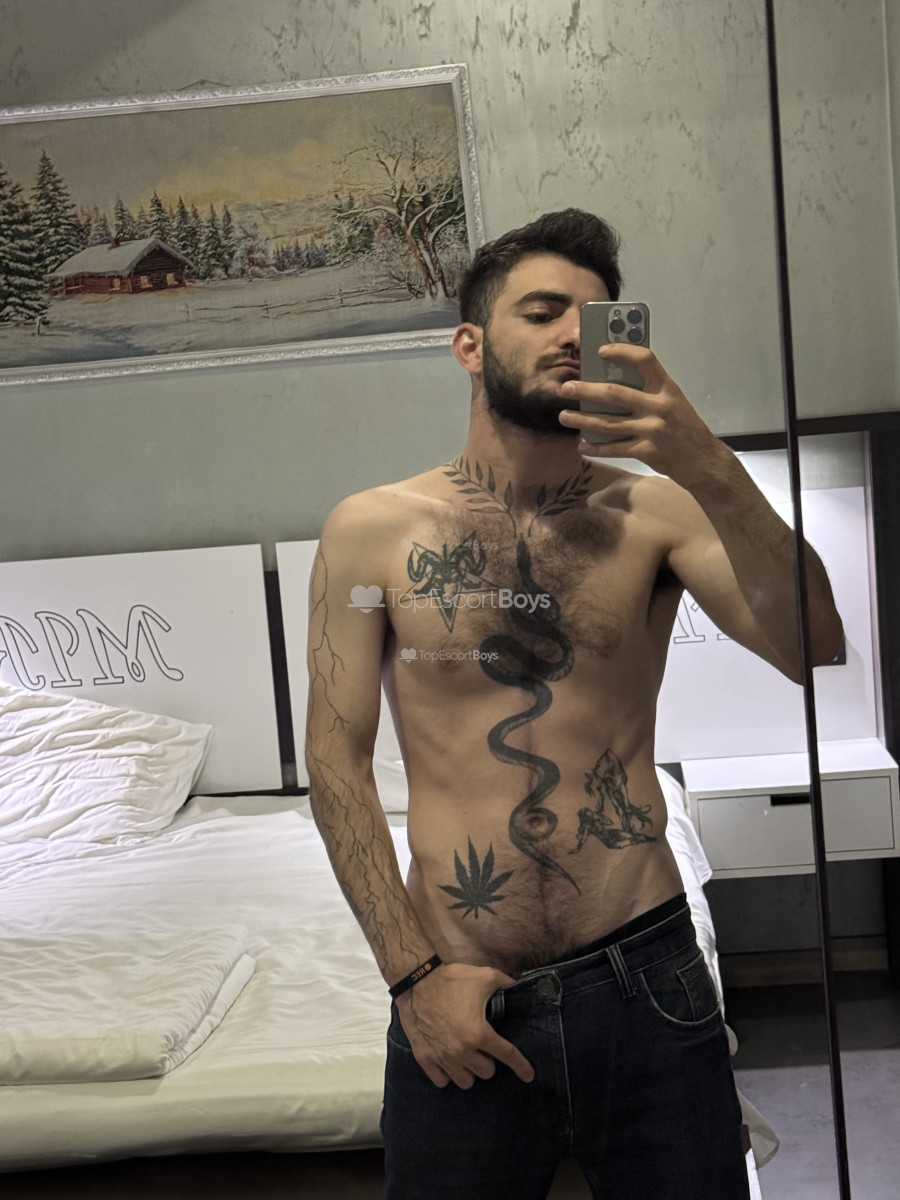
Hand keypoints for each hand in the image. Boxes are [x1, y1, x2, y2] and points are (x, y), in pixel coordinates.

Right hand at [395, 960, 534, 1089]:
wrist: (416, 981)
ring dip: (469, 1071)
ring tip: (467, 1056)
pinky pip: (442, 1081)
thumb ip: (506, 984)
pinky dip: (448, 1074)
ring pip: (465, 1081)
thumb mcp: (485, 976)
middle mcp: (462, 1051)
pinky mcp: (424, 1059)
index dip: (521, 1066)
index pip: (507, 1055)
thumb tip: (520, 988)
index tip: (529, 1075)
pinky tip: (449, 1061)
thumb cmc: (452, 979)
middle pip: (486, 1072)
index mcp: (478, 1033)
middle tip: (483, 1047)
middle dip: (488, 1061)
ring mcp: (442, 1057)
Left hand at [558, 343, 727, 490]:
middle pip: (614, 393)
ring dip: (581, 420)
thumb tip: (613, 380)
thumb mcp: (674, 401)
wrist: (703, 461)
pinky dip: (595, 447)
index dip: (622, 352)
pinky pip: (614, 448)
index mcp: (667, 388)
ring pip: (607, 423)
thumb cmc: (685, 427)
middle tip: (566, 388)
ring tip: (563, 417)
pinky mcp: (646, 451)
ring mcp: (652, 430)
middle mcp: (659, 406)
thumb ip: (650, 391)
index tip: (601, 350)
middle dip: (585, 390)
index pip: (645, 360)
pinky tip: (582, 445)